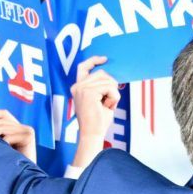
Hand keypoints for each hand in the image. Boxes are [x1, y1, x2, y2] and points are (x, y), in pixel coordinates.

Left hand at [0, 109, 38, 161]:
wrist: (24, 178)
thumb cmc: (9, 165)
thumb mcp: (1, 147)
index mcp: (18, 129)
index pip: (4, 114)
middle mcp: (24, 127)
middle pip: (2, 121)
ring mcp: (28, 131)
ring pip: (4, 128)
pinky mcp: (29, 137)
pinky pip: (8, 137)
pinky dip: (1, 144)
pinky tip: (0, 153)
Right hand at [70, 54, 119, 169]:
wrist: (92, 134)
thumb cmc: (97, 120)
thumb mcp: (99, 99)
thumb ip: (101, 86)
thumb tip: (112, 77)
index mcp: (78, 87)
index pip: (83, 67)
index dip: (94, 60)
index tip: (104, 59)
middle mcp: (78, 86)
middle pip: (102, 74)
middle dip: (111, 86)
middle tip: (108, 102)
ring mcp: (82, 88)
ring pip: (108, 81)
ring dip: (113, 94)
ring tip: (106, 106)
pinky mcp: (89, 92)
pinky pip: (110, 88)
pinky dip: (114, 98)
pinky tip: (107, 107)